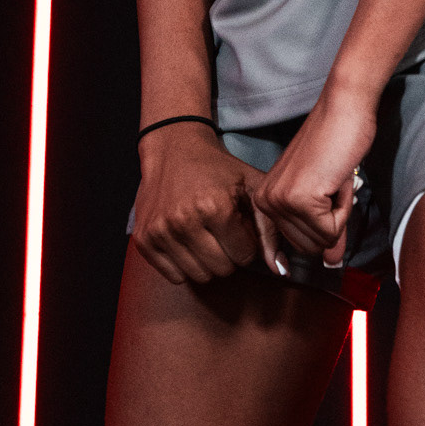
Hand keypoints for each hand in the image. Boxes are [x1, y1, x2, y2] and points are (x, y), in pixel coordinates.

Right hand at [132, 125, 260, 285]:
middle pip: (222, 270)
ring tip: (205, 235)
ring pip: (199, 276)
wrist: (173, 149)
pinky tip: (186, 240)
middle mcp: (184, 220)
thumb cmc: (218, 169)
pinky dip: (184, 264)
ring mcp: (160, 231)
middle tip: (222, 231)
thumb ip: (270, 229)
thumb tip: (280, 271)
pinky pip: (174, 276)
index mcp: (215, 206)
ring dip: (207, 261)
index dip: (246, 242)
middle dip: (229, 254)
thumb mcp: (251, 188)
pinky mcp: (143, 239)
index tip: (238, 226)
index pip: (245, 256)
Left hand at [251, 87, 376, 273]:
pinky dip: (344, 208)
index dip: (288, 250)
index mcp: (265, 196)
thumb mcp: (325, 193)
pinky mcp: (300, 199)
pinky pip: (331, 229)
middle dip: (330, 221)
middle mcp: (266, 200)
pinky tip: (338, 181)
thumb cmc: (336, 143)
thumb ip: (324, 229)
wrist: (344, 109)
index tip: (283, 264)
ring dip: (338, 214)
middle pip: (307, 246)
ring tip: (333, 181)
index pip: (281, 242)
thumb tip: (330, 263)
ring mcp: (281, 200)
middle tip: (332, 186)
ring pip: (321, 239)